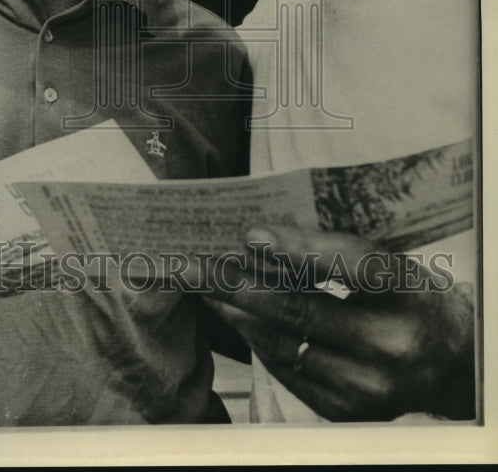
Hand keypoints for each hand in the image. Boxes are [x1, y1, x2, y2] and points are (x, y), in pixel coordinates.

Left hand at [203, 224, 475, 421]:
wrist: (449, 361)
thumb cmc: (409, 298)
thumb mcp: (387, 263)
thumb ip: (331, 253)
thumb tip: (259, 244)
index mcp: (407, 294)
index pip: (349, 265)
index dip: (298, 249)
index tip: (250, 235)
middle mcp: (390, 346)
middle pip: (300, 309)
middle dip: (238, 283)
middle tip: (197, 265)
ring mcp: (368, 386)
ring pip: (284, 342)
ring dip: (237, 311)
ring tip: (206, 287)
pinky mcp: (348, 410)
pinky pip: (287, 369)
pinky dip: (257, 339)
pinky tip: (237, 317)